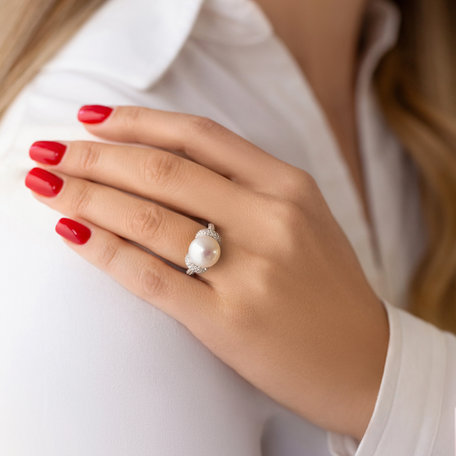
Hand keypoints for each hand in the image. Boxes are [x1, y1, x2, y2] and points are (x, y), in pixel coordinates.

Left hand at [26, 105, 388, 439]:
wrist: (364, 360)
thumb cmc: (328, 288)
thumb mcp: (302, 219)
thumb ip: (246, 189)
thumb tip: (172, 166)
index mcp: (289, 187)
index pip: (199, 135)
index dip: (137, 121)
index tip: (92, 117)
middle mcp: (270, 219)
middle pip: (163, 171)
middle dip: (95, 156)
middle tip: (51, 151)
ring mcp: (251, 271)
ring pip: (149, 218)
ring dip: (87, 197)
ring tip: (47, 185)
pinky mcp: (228, 321)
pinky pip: (150, 275)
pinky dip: (104, 250)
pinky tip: (72, 232)